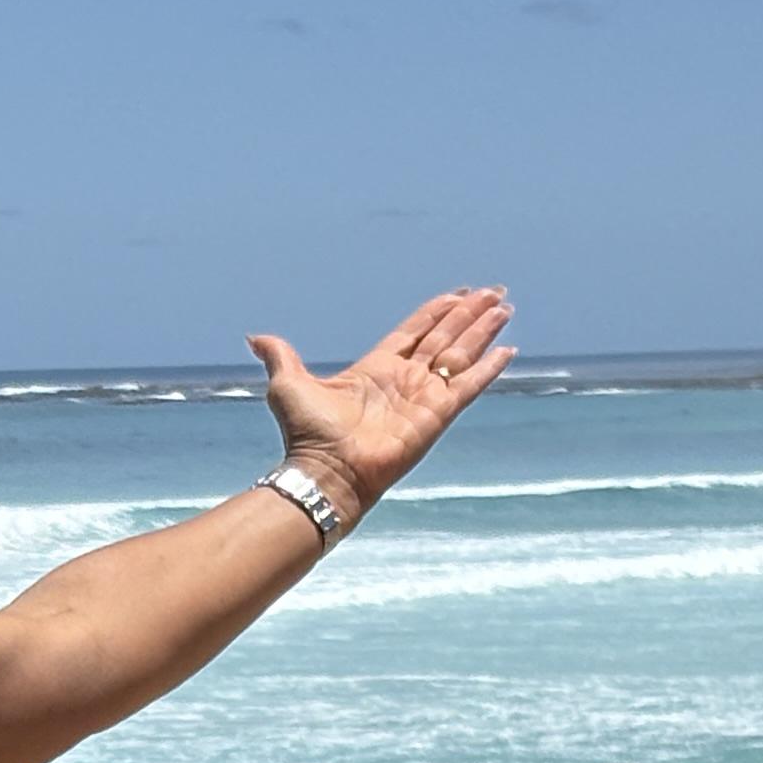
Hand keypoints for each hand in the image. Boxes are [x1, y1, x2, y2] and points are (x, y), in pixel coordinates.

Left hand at [248, 286, 515, 523]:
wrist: (326, 471)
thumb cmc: (306, 435)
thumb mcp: (288, 385)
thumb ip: (280, 356)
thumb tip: (255, 338)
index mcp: (376, 368)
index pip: (415, 331)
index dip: (437, 310)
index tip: (459, 292)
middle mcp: (405, 380)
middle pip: (444, 336)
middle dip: (469, 313)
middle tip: (494, 291)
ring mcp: (423, 397)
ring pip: (460, 353)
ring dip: (483, 329)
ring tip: (504, 306)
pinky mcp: (437, 415)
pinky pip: (468, 385)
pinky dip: (488, 368)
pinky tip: (508, 350)